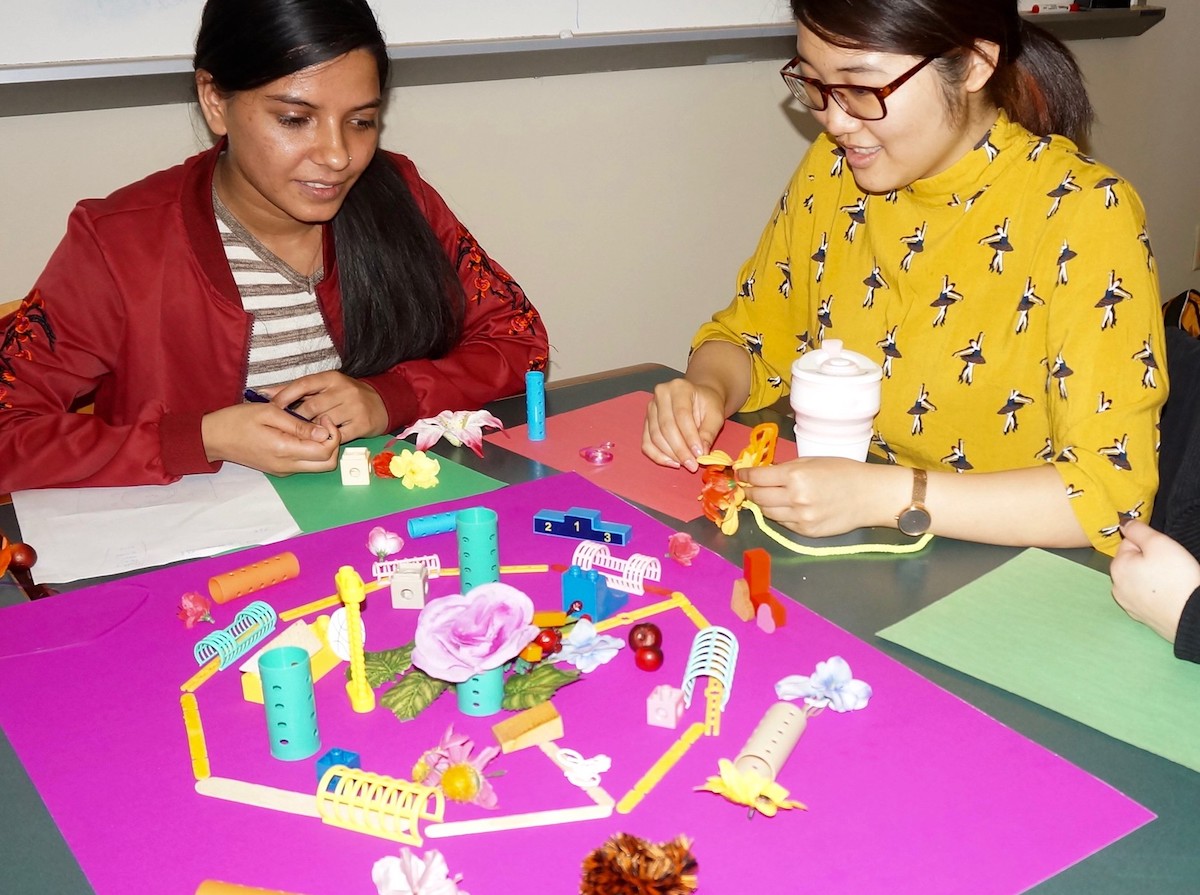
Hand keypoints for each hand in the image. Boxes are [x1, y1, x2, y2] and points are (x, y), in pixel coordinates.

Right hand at [201, 403, 340, 474]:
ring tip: (311, 426)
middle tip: (322, 423)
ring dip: (322, 447)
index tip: (323, 417)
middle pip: (328, 464)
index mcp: (285, 451)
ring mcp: (284, 470)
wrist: (213, 438)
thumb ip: (298, 425)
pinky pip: (305, 464)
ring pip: (318, 466)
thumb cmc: (237, 421)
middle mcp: (287, 466)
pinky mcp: (280, 469)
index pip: (326, 451)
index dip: (332, 434)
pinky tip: (300, 433)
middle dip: (333, 443)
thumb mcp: (269, 413)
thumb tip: (324, 433)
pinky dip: (311, 450)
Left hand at [267, 371, 388, 441]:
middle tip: (284, 427)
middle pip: (311, 406)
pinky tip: (319, 440)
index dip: (285, 395)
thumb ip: (295, 390)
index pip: (303, 384)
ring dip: (310, 431)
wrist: (382, 403)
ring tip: (301, 435)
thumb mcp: (324, 387)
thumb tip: (265, 393)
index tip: (272, 407)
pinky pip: (338, 436)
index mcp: (332, 378)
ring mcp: (354, 408)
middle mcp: (344, 390)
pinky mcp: (362, 425)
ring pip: (323, 422)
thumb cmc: (346, 396)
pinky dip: (325, 439)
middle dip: (296, 418)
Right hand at [642, 378, 726, 471]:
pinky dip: (658, 456)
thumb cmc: (707, 404)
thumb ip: (709, 432)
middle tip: (692, 465)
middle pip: (666, 427)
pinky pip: (647, 442)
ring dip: (670, 454)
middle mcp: (661, 395)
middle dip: (680, 449)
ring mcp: (650, 408)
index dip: (690, 437)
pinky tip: (673, 463)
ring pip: (655, 436)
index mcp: (679, 388)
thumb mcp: (716, 415)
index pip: (682, 415)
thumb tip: (701, 453)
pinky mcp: (646, 422)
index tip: (699, 454)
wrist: (698, 398)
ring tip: (686, 464)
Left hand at [738, 457, 897, 537]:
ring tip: (767, 497)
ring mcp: (800, 518)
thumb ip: (786, 469)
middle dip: (750, 491)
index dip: (745, 476)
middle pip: (758, 497)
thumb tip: (763, 474)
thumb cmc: (843, 471)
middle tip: (749, 487)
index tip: (741, 474)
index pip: (757, 478)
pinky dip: (780, 515)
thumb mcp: (813, 461)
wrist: (869, 495)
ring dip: (763, 504)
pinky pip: (783, 524)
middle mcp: (794, 498)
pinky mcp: (806, 532)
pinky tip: (786, 508)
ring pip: (768, 513)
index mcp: (795, 475)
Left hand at [1110, 520, 1199, 643]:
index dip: (1149, 544)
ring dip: (1152, 577)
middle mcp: (1116, 587)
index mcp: (1117, 567)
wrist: (1193, 616)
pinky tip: (1170, 595)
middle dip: (1150, 561)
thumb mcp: (1159, 543)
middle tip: (1171, 567)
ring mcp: (1128, 604)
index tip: (1165, 552)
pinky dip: (1156, 594)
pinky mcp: (1142, 617)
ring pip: (1139, 580)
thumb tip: (1123, 522)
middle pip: (1133, 562)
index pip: (1129, 543)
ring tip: (1171, 581)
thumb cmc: (1177, 577)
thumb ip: (1138, 530)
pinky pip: (1147, 597)